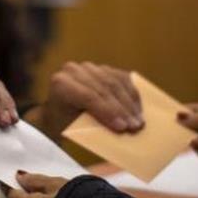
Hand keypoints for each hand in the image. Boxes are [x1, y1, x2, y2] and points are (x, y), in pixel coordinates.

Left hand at [28, 61, 143, 138]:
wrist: (58, 112)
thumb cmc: (66, 124)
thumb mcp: (73, 127)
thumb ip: (92, 125)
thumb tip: (121, 130)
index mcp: (61, 84)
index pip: (88, 96)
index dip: (107, 111)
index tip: (122, 128)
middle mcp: (73, 70)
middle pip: (104, 89)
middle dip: (122, 109)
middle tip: (136, 126)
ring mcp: (88, 67)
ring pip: (115, 83)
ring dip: (130, 103)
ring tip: (139, 121)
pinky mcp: (102, 68)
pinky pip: (122, 78)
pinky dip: (132, 94)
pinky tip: (138, 109)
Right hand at [176, 103, 197, 166]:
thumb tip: (179, 116)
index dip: (186, 111)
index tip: (171, 112)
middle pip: (196, 124)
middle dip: (185, 125)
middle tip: (170, 125)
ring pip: (196, 138)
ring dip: (187, 137)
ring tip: (177, 135)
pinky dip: (195, 147)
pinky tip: (191, 144)